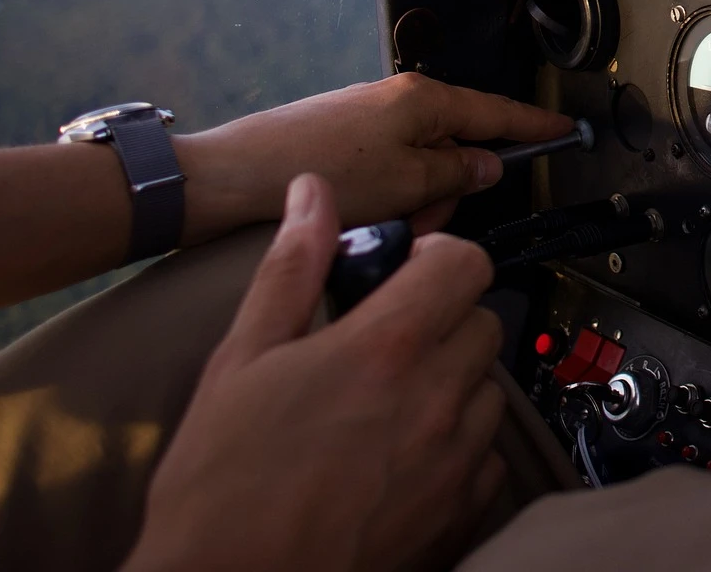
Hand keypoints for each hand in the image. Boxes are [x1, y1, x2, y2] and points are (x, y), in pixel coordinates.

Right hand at [124, 175, 507, 571]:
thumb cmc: (220, 485)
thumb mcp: (240, 360)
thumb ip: (291, 269)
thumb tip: (313, 196)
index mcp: (385, 347)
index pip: (464, 262)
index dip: (437, 256)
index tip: (407, 271)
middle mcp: (435, 398)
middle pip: (482, 321)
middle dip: (444, 317)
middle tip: (389, 340)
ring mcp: (455, 461)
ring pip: (490, 390)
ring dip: (455, 383)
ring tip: (392, 404)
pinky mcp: (460, 514)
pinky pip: (489, 459)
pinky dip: (461, 450)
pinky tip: (407, 459)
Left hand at [176, 73, 572, 243]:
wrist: (232, 179)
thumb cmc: (320, 174)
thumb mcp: (406, 184)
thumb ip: (457, 175)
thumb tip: (486, 166)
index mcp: (422, 98)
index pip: (497, 112)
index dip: (535, 127)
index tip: (565, 131)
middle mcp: (396, 99)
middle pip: (455, 146)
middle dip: (449, 190)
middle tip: (423, 222)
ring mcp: (366, 119)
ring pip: (420, 166)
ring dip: (415, 201)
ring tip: (384, 225)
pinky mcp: (340, 141)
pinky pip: (388, 171)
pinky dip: (388, 198)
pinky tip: (363, 220)